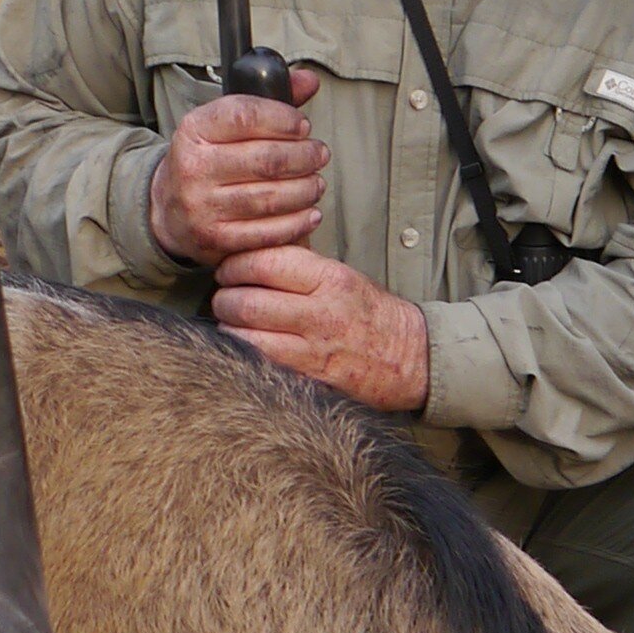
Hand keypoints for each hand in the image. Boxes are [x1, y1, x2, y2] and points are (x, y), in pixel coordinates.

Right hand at [151, 72, 324, 265]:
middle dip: (304, 156)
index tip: (303, 126)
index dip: (283, 119)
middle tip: (319, 155)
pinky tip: (311, 213)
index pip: (245, 116)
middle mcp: (194, 167)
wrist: (168, 209)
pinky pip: (267, 232)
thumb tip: (309, 80)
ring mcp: (203, 206)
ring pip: (271, 198)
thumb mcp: (225, 124)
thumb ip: (268, 101)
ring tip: (316, 183)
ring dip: (305, 189)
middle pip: (266, 160)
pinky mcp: (215, 239)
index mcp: (194, 130)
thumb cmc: (208, 158)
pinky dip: (297, 222)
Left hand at [213, 241, 431, 415]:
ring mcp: (314, 351)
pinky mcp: (308, 380)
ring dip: (228, 329)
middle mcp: (321, 314)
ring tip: (231, 322)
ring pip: (245, 338)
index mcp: (330, 278)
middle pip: (247, 301)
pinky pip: (259, 365)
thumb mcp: (342, 276)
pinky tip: (244, 347)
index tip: (228, 269)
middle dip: (225, 298)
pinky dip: (242, 355)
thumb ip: (300, 264)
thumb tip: (251, 252)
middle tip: (224, 297)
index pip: (265, 262)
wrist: (409, 358)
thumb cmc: (369, 313)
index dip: (235, 264)